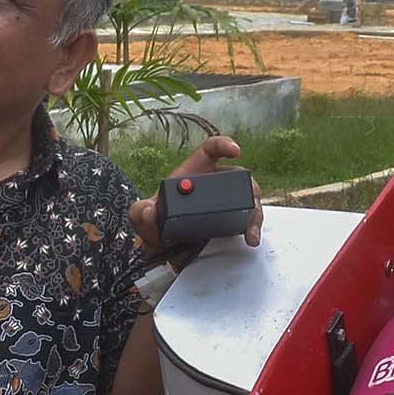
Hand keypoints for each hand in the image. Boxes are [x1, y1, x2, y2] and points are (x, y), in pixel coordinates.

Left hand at [125, 134, 261, 255]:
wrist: (164, 250)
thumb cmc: (154, 225)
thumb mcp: (141, 217)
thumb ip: (140, 213)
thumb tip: (148, 211)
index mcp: (192, 173)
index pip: (210, 150)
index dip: (224, 144)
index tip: (235, 149)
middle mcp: (212, 184)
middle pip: (237, 176)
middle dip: (246, 187)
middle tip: (246, 200)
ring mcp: (225, 202)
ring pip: (249, 197)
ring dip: (253, 211)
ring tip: (249, 230)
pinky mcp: (232, 219)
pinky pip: (249, 217)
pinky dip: (253, 226)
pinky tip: (251, 237)